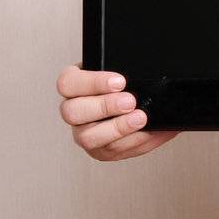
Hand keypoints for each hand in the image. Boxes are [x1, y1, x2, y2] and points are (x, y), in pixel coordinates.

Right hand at [56, 63, 179, 160]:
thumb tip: (151, 71)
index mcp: (74, 85)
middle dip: (104, 106)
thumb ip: (128, 67)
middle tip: (130, 101)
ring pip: (88, 138)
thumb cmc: (126, 81)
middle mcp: (73, 110)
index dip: (92, 83)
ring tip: (141, 118)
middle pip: (72, 112)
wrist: (138, 99)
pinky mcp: (100, 150)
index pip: (68, 83)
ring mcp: (83, 133)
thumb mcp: (123, 66)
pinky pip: (111, 151)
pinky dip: (135, 141)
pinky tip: (150, 131)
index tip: (120, 81)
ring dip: (118, 128)